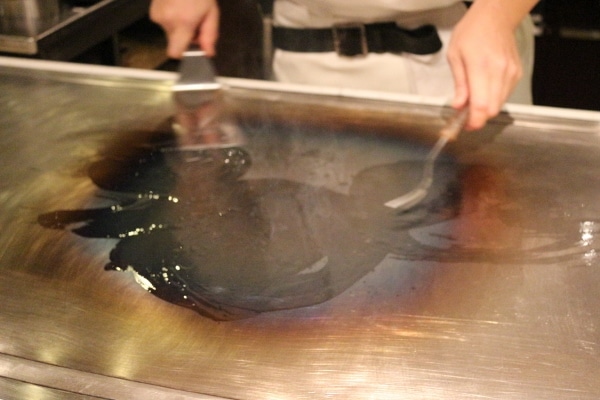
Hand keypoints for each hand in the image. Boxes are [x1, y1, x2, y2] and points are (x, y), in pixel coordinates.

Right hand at [150, 0, 219, 57]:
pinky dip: (172, 17)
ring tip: (187, 10)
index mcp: (182, 23)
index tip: (191, 46)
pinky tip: (179, 6)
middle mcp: (166, 21)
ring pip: (170, 30)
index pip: (175, 53)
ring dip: (179, 25)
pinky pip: (164, 21)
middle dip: (185, 36)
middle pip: (174, 41)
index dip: (184, 52)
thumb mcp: (211, 12)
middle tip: (195, 22)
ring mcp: (157, 14)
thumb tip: (208, 53)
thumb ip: (210, 35)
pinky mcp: (152, 10)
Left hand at [447, 2, 524, 129]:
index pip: (481, 105)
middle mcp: (499, 72)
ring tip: (473, 101)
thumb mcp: (455, 56)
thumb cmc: (472, 33)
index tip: (465, 126)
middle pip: (492, 109)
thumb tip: (459, 106)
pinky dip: (493, 99)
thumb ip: (459, 84)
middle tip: (465, 116)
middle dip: (478, 118)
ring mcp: (511, 74)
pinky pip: (505, 95)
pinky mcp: (517, 74)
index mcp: (481, 67)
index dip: (474, 122)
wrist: (495, 17)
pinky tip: (484, 91)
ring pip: (499, 105)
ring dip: (485, 109)